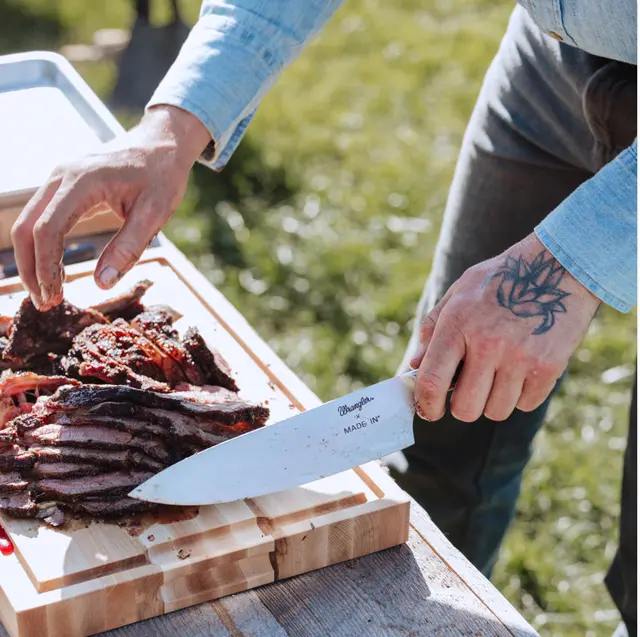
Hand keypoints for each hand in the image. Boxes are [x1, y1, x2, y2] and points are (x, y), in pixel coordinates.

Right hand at [11, 105, 210, 310]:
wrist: (162, 143)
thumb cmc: (162, 175)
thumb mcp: (155, 213)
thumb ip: (128, 247)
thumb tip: (102, 284)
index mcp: (82, 181)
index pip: (48, 229)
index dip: (46, 267)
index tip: (55, 296)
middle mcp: (61, 176)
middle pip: (26, 227)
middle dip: (31, 269)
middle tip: (46, 303)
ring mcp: (58, 178)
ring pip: (28, 223)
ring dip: (32, 260)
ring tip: (48, 293)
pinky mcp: (63, 185)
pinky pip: (41, 217)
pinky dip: (41, 246)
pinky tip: (54, 270)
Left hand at [410, 233, 600, 421]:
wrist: (559, 267)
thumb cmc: (501, 279)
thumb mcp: (459, 292)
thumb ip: (433, 328)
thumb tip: (415, 366)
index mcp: (458, 324)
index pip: (432, 381)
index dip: (426, 405)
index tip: (429, 411)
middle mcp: (488, 343)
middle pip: (465, 408)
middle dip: (462, 407)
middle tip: (468, 391)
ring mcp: (520, 357)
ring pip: (496, 411)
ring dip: (493, 401)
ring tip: (498, 374)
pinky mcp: (549, 367)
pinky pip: (525, 404)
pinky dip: (521, 395)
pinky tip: (522, 369)